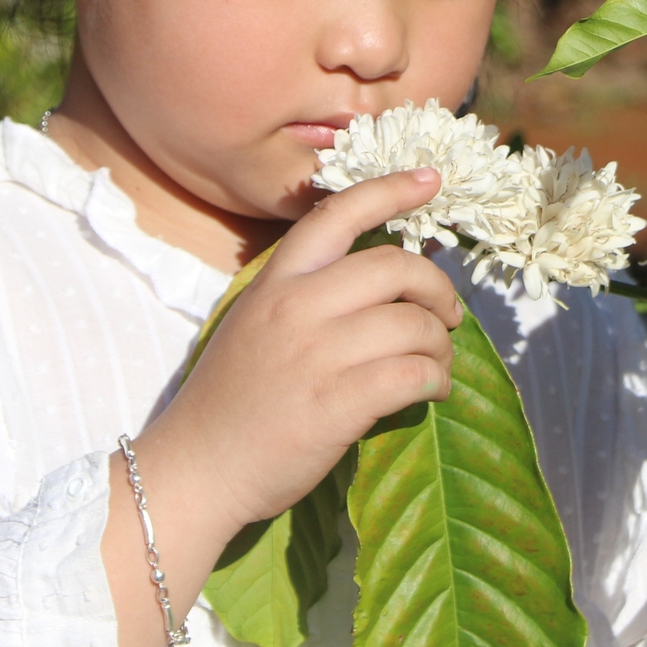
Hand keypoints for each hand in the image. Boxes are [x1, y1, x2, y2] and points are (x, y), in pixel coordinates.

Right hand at [142, 168, 463, 534]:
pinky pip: (412, 375)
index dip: (390, 190)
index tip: (431, 179)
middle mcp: (296, 307)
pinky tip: (430, 391)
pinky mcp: (336, 404)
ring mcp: (316, 355)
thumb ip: (309, 293)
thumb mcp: (257, 321)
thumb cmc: (233, 398)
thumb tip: (387, 273)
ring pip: (413, 325)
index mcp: (276, 281)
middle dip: (438, 288)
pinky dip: (435, 381)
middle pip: (395, 268)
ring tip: (437, 364)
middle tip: (447, 314)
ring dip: (441, 345)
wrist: (198, 467)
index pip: (337, 215)